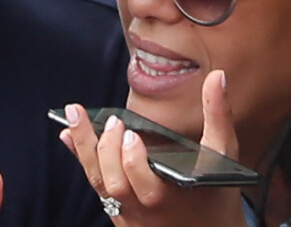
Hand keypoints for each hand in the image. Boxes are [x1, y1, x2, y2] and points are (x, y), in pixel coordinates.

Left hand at [60, 70, 248, 226]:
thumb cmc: (215, 191)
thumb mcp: (223, 154)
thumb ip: (219, 116)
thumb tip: (217, 77)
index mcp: (171, 197)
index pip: (144, 187)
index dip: (133, 162)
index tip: (132, 134)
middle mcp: (144, 209)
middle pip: (115, 183)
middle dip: (108, 150)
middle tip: (114, 123)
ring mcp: (128, 212)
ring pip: (98, 184)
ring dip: (83, 148)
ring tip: (74, 115)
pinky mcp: (117, 210)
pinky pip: (94, 185)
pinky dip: (79, 159)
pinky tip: (66, 134)